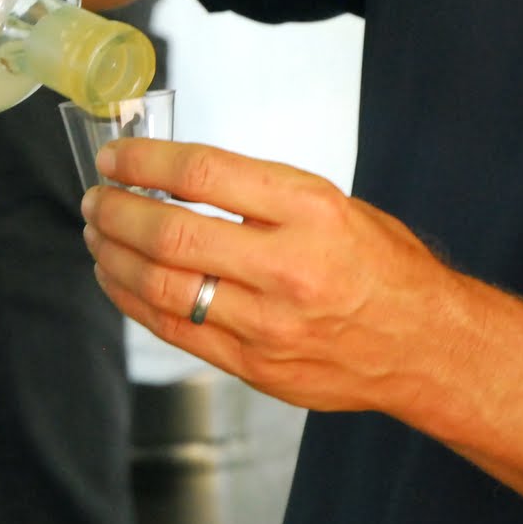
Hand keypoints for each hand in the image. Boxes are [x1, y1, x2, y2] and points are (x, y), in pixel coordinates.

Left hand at [78, 138, 466, 414]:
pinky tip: (116, 279)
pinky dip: (133, 300)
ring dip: (113, 256)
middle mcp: (287, 267)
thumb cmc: (382, 268)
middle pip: (171, 235)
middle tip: (95, 198)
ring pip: (161, 286)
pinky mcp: (254, 366)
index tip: (115, 157)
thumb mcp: (334, 204)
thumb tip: (178, 176)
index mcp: (310, 211)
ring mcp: (267, 324)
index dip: (145, 161)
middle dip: (116, 211)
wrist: (426, 345)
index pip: (204, 175)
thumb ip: (260, 193)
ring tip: (97, 236)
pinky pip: (174, 330)